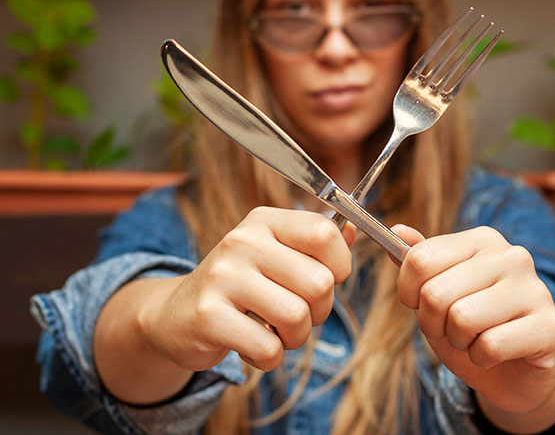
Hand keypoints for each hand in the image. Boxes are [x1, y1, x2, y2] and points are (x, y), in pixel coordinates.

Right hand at [140, 207, 353, 372]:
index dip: (340, 265)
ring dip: (295, 338)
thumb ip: (314, 245)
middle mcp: (242, 241)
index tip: (324, 280)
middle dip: (319, 311)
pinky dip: (270, 358)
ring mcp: (223, 277)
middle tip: (296, 316)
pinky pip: (268, 348)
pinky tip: (252, 347)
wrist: (174, 315)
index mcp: (265, 222)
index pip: (324, 233)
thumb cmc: (239, 286)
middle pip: (319, 282)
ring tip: (275, 332)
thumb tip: (354, 229)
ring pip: (297, 317)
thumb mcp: (274, 254)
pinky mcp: (208, 316)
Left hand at [393, 225, 554, 431]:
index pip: (420, 258)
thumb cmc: (471, 326)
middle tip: (450, 328)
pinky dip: (481, 358)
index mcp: (482, 240)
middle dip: (432, 322)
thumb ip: (418, 262)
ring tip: (474, 339)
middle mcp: (512, 256)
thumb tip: (397, 231)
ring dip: (458, 341)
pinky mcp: (552, 327)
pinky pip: (490, 346)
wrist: (515, 372)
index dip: (407, 291)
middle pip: (435, 292)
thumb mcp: (435, 292)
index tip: (417, 304)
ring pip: (462, 319)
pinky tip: (494, 354)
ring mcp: (536, 289)